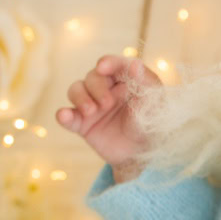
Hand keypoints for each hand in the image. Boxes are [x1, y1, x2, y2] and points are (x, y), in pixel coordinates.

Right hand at [55, 54, 161, 176]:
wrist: (143, 156)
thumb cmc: (153, 126)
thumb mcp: (157, 105)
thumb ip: (147, 83)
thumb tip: (135, 63)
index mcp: (125, 81)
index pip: (114, 65)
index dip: (108, 63)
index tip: (103, 67)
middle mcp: (106, 89)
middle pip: (92, 77)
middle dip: (96, 87)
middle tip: (107, 103)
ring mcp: (92, 106)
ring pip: (76, 90)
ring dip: (80, 97)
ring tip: (90, 111)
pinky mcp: (82, 124)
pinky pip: (67, 116)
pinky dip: (63, 115)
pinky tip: (64, 116)